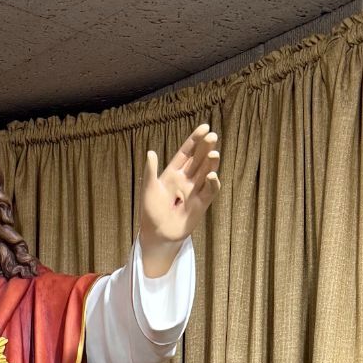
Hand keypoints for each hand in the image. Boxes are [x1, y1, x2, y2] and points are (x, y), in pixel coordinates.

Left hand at [138, 123, 219, 267]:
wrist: (157, 235)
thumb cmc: (150, 212)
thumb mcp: (148, 189)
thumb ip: (151, 171)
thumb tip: (150, 152)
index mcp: (173, 173)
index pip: (186, 153)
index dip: (195, 140)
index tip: (205, 128)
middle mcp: (186, 180)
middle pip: (198, 160)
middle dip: (205, 148)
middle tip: (212, 136)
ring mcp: (194, 191)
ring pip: (206, 172)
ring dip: (210, 163)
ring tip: (214, 153)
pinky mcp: (201, 204)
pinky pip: (209, 191)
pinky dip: (212, 183)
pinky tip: (212, 175)